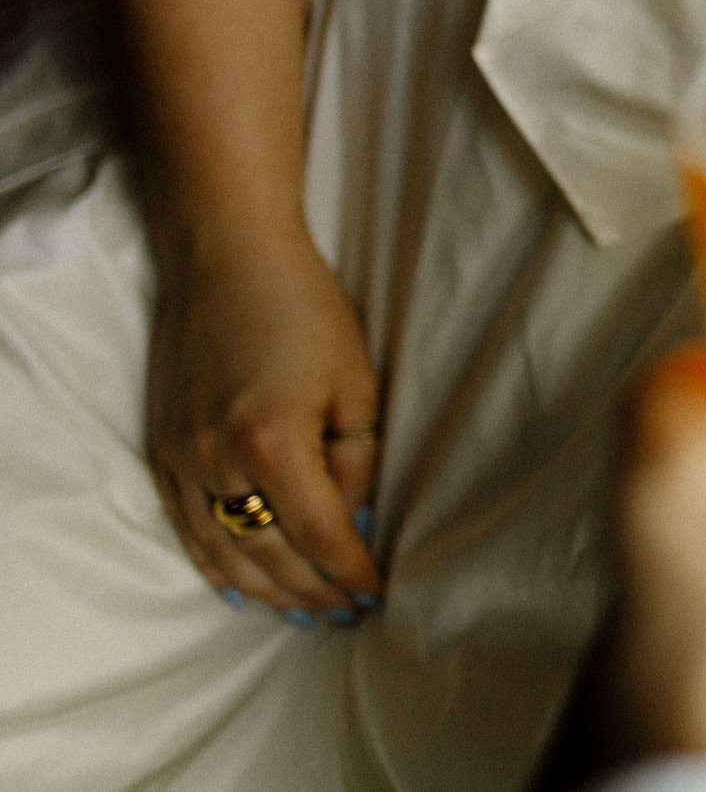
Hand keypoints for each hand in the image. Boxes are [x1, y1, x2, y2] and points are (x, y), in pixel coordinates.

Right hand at [146, 235, 383, 621]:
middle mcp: (217, 461)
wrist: (227, 259)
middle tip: (346, 612)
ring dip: (265, 589)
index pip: (318, 534)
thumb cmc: (304, 310)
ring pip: (222, 552)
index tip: (375, 592)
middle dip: (312, 590)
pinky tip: (242, 583)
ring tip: (304, 611)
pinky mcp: (163, 450)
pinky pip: (186, 527)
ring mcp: (182, 459)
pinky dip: (216, 562)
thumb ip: (356, 459)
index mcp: (273, 443)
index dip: (350, 571)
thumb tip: (352, 515)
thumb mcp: (356, 383)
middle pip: (267, 555)